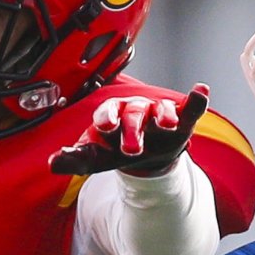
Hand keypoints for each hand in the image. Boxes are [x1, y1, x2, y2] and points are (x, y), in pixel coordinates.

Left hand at [49, 83, 209, 176]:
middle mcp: (135, 109)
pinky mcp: (181, 121)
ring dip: (164, 115)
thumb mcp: (96, 158)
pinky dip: (197, 99)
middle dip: (133, 129)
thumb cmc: (115, 149)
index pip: (107, 112)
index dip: (107, 117)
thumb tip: (52, 163)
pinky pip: (190, 108)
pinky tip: (202, 91)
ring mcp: (158, 113)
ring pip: (160, 109)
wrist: (144, 155)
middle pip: (133, 113)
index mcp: (112, 115)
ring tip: (169, 124)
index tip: (106, 126)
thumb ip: (76, 159)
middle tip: (132, 150)